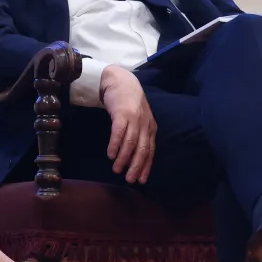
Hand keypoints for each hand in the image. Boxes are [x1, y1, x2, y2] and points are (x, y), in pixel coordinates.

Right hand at [99, 65, 156, 183]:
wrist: (120, 81)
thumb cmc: (129, 103)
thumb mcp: (139, 119)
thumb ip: (139, 135)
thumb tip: (133, 157)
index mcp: (150, 127)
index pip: (150, 151)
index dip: (146, 166)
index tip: (141, 180)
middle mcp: (145, 124)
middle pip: (142, 149)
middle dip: (136, 166)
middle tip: (130, 179)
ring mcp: (134, 118)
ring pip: (131, 143)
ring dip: (124, 158)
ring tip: (116, 169)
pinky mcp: (122, 113)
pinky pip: (119, 132)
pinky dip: (115, 145)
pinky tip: (110, 154)